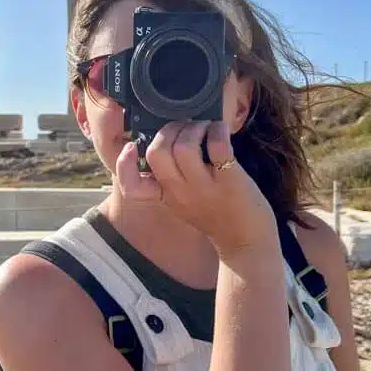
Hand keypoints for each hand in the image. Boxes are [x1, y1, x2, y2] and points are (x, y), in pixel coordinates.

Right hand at [115, 120, 278, 256]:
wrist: (247, 243)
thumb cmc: (218, 217)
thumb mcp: (185, 202)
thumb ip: (175, 178)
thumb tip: (175, 139)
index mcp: (166, 196)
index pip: (131, 185)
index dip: (124, 164)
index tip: (131, 147)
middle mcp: (180, 192)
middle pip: (157, 152)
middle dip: (169, 130)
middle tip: (186, 127)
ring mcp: (204, 187)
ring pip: (184, 146)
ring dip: (195, 128)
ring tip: (205, 128)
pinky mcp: (229, 180)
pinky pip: (217, 145)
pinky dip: (218, 131)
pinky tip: (221, 130)